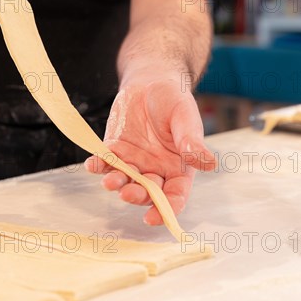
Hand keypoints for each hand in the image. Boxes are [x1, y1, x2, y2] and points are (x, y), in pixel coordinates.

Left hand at [84, 77, 215, 224]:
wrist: (151, 81)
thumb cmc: (174, 99)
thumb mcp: (185, 118)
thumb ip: (192, 142)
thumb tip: (208, 164)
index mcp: (178, 167)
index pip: (175, 195)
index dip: (166, 210)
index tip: (155, 219)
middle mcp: (155, 169)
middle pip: (147, 192)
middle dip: (137, 196)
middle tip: (128, 192)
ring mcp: (134, 161)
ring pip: (124, 180)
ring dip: (116, 183)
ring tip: (110, 181)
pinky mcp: (115, 149)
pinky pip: (105, 162)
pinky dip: (98, 166)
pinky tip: (93, 164)